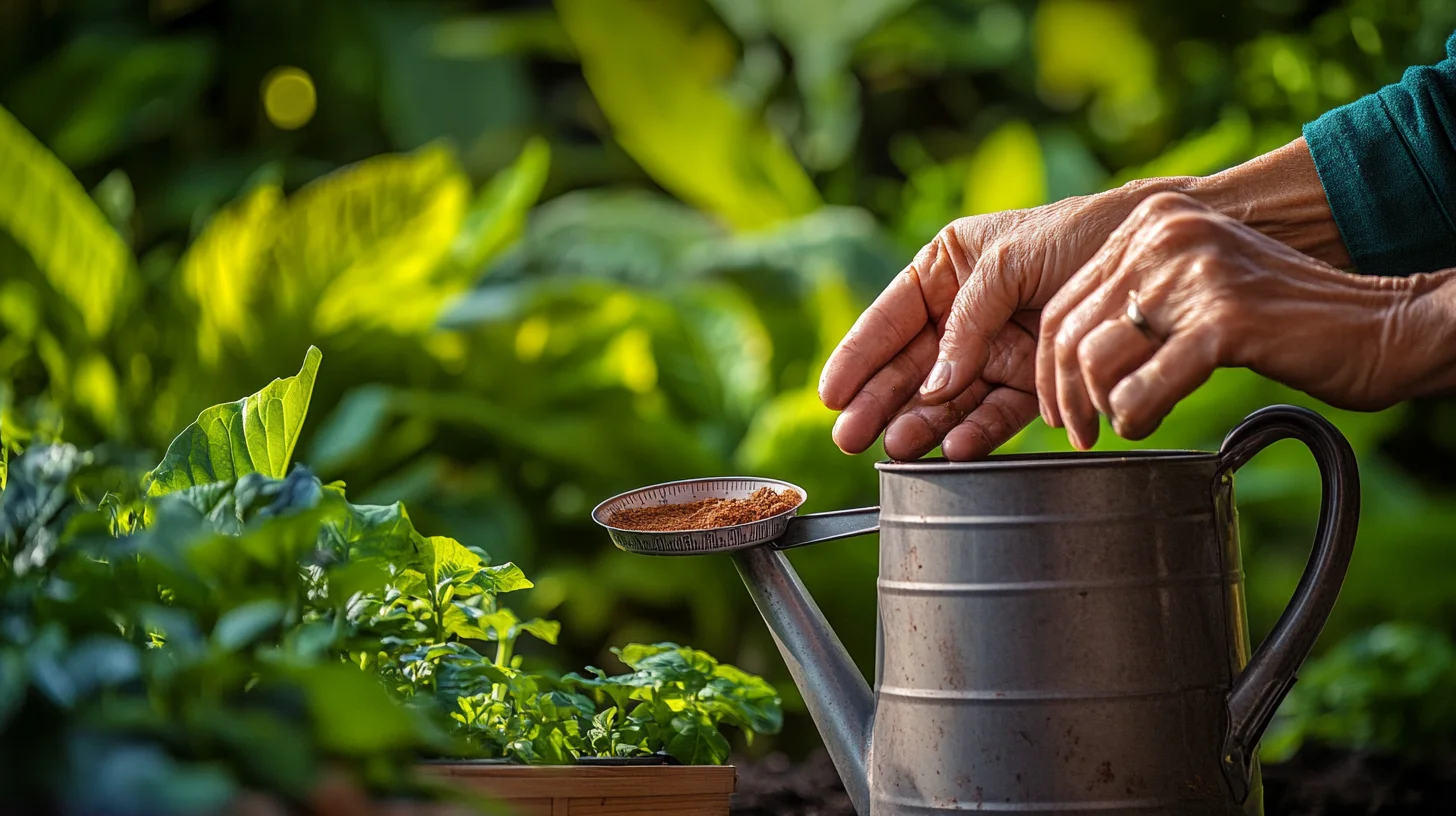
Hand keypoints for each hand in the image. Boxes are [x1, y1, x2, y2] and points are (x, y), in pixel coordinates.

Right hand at [819, 184, 1157, 459]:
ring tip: (896, 449)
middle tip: (850, 437)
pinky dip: (977, 434)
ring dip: (920, 425)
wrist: (1156, 250)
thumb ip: (967, 322)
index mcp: (946, 269)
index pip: (889, 318)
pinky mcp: (1032, 381)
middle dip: (879, 403)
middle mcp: (964, 314)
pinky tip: (955, 448)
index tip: (831, 393)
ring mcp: (996, 350)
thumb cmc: (1078, 234)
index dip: (858, 357)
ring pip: (947, 398)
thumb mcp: (1009, 263)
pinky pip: (996, 414)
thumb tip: (932, 386)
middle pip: (911, 367)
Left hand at [1037, 191, 1455, 447]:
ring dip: (1097, 408)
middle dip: (1063, 395)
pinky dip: (1133, 417)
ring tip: (1118, 426)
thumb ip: (1140, 296)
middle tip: (1077, 433)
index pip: (1063, 301)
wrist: (1383, 325)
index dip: (1048, 365)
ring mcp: (1194, 273)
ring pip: (1093, 358)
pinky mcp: (1223, 319)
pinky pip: (1141, 386)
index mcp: (1153, 222)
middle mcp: (1166, 234)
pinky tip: (1147, 425)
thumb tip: (1070, 349)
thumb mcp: (1199, 283)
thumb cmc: (1286, 319)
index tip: (1057, 406)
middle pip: (1069, 331)